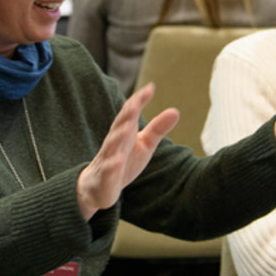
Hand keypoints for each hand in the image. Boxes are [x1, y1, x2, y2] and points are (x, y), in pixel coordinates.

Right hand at [76, 84, 179, 219]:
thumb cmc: (124, 161)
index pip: (129, 113)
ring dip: (118, 137)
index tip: (150, 88)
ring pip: (111, 146)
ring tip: (127, 128)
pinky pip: (107, 170)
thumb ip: (157, 128)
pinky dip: (112, 165)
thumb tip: (176, 110)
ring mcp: (107, 159)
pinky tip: (119, 160)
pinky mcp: (105, 177)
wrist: (99, 188)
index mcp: (124, 132)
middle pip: (119, 126)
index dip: (138, 101)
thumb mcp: (144, 144)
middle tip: (135, 104)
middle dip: (126, 115)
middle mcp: (114, 143)